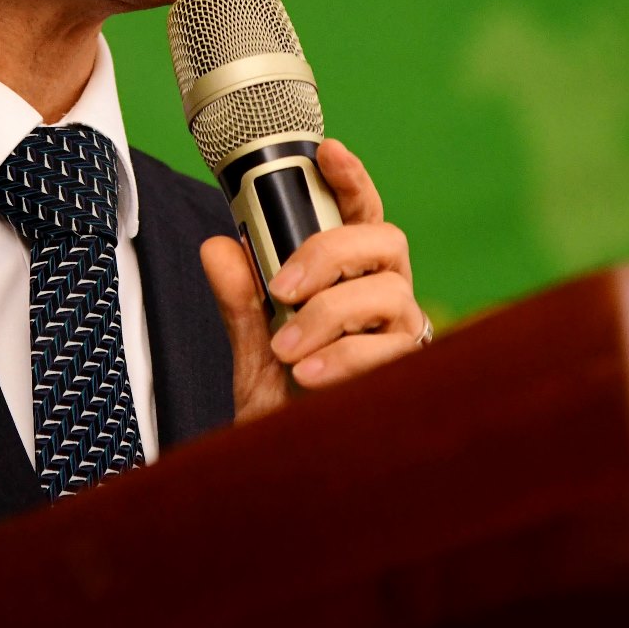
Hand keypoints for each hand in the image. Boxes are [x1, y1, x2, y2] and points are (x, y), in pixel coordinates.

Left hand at [198, 139, 427, 423]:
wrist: (299, 477)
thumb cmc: (287, 408)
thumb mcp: (251, 353)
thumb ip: (239, 301)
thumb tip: (217, 246)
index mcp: (352, 278)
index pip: (361, 214)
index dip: (352, 178)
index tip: (328, 150)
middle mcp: (386, 298)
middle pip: (384, 240)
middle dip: (331, 252)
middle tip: (281, 287)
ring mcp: (404, 335)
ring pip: (389, 293)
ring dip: (329, 314)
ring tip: (285, 350)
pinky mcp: (411, 375)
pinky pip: (390, 350)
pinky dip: (345, 358)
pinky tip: (309, 376)